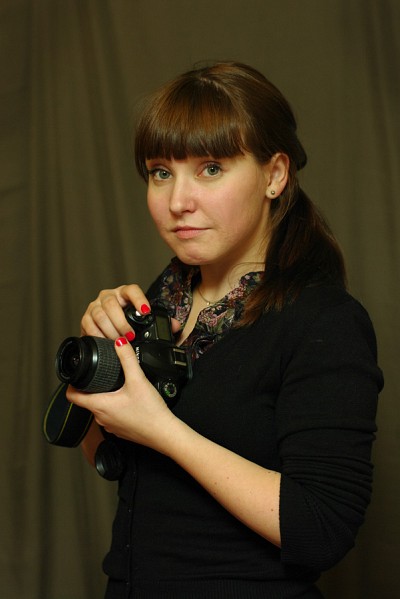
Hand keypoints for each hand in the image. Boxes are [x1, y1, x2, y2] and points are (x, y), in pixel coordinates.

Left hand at [67, 334, 177, 451]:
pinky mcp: (120, 429)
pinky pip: (111, 416)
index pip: (72, 396)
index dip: (71, 384)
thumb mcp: (138, 380)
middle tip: (99, 374)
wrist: (164, 433)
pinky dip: (114, 406)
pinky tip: (126, 400)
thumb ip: (127, 359)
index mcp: (100, 406)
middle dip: (91, 387)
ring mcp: (110, 426)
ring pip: (100, 408)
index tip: (76, 375)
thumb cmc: (150, 412)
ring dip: (103, 397)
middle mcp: (101, 418)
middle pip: (87, 400)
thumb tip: (119, 342)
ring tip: (114, 385)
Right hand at [80, 283, 180, 339]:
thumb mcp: (143, 322)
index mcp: (124, 294)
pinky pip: (89, 325)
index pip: (132, 290)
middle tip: (130, 336)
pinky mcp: (85, 318)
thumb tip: (175, 326)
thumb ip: (160, 323)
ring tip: (119, 341)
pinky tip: (106, 342)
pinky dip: (98, 335)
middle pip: (111, 304)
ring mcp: (95, 306)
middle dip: (122, 322)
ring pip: (100, 314)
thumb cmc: (127, 325)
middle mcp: (108, 296)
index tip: (145, 311)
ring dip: (110, 330)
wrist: (106, 332)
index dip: (139, 299)